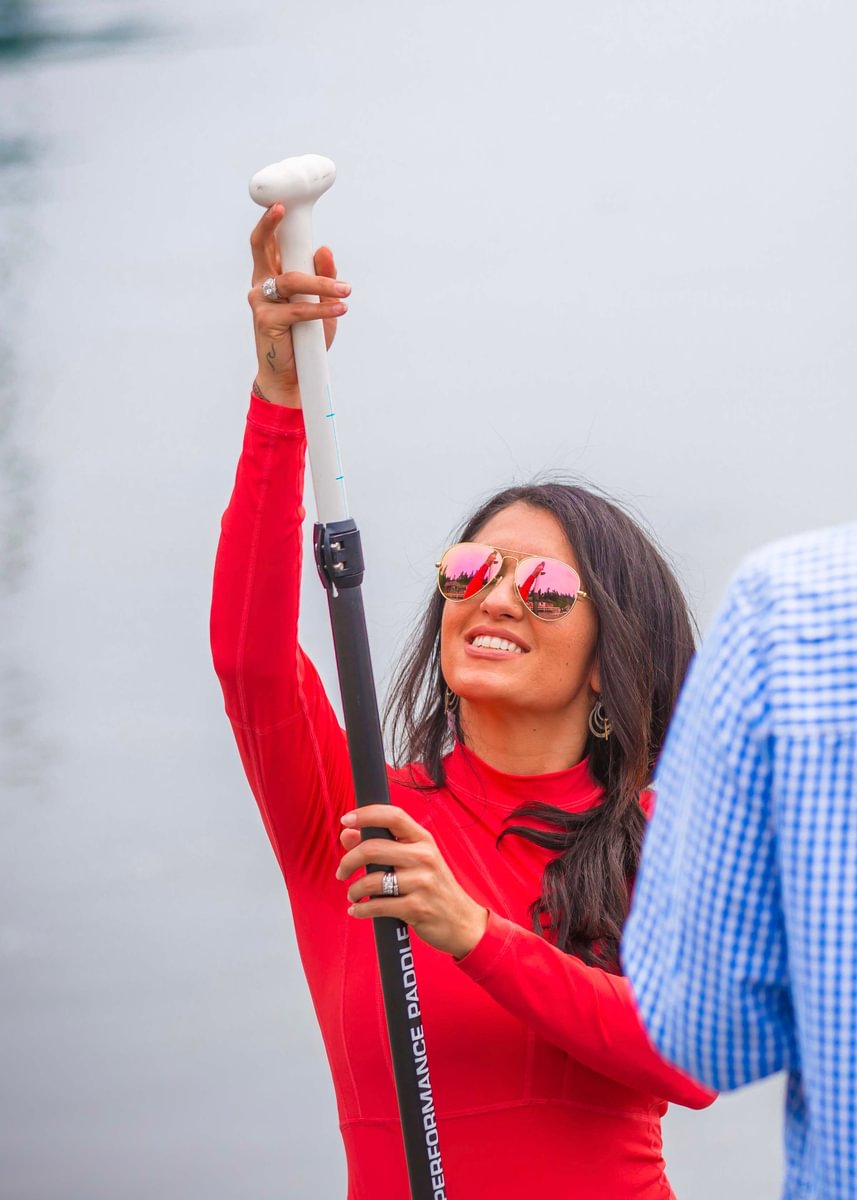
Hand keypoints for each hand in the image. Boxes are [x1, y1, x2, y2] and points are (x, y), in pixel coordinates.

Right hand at [248, 203, 350, 406]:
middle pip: (260, 247)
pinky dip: (321, 309)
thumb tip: (324, 249)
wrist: (293, 375)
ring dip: (322, 283)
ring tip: (346, 290)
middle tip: (283, 210)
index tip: (282, 204)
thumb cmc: (304, 338)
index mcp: (271, 275)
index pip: (268, 244)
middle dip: (269, 226)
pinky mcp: (266, 320)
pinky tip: (340, 309)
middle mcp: (261, 285)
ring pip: (291, 281)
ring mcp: (260, 302)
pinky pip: (298, 309)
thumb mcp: (321, 303)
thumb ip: (322, 277)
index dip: (272, 223)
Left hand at [336, 805, 489, 959]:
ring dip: (354, 890)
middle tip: (342, 872)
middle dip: (349, 861)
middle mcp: (424, 857)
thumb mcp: (414, 860)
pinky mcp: (417, 908)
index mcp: (423, 840)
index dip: (366, 814)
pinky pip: (377, 906)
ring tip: (353, 895)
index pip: (393, 816)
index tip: (346, 819)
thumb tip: (347, 835)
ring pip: (371, 880)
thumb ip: (381, 844)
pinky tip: (358, 910)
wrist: (462, 921)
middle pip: (373, 848)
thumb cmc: (433, 887)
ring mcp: (422, 882)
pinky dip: (361, 909)